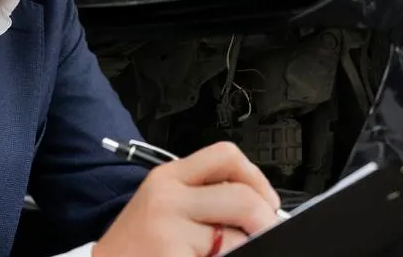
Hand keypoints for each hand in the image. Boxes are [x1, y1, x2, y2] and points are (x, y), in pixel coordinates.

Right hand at [92, 141, 281, 256]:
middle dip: (264, 221)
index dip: (257, 178)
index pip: (226, 156)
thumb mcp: (164, 207)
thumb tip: (262, 210)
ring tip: (220, 252)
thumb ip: (205, 199)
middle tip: (265, 235)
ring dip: (242, 249)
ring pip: (236, 238)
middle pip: (242, 198)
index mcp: (168, 178)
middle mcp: (167, 198)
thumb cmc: (136, 246)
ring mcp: (167, 230)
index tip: (267, 202)